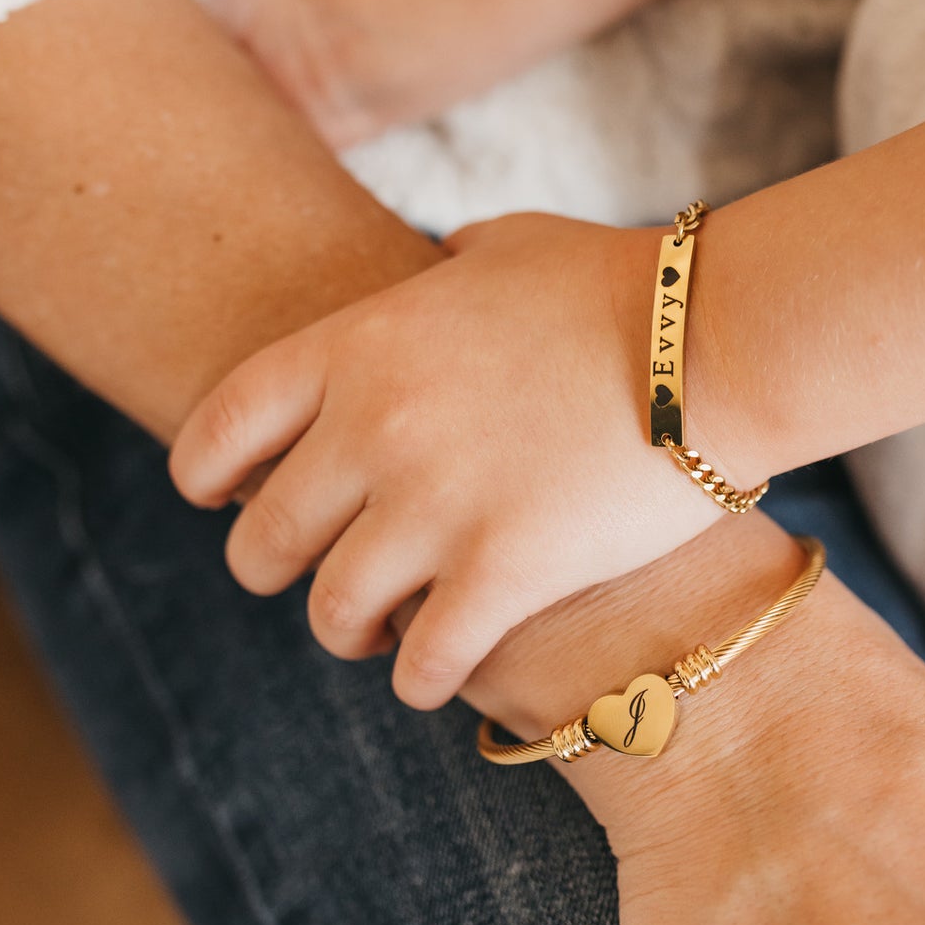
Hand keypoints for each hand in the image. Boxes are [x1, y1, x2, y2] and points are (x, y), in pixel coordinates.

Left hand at [169, 211, 732, 706]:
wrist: (719, 341)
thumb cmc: (627, 287)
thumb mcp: (513, 244)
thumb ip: (452, 263)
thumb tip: (442, 260)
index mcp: (361, 345)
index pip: (221, 426)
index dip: (205, 478)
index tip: (220, 502)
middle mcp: (375, 427)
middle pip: (264, 538)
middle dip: (280, 570)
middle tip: (320, 577)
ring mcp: (435, 505)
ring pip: (334, 612)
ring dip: (349, 632)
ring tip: (382, 634)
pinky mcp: (504, 572)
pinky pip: (423, 661)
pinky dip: (420, 680)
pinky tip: (440, 676)